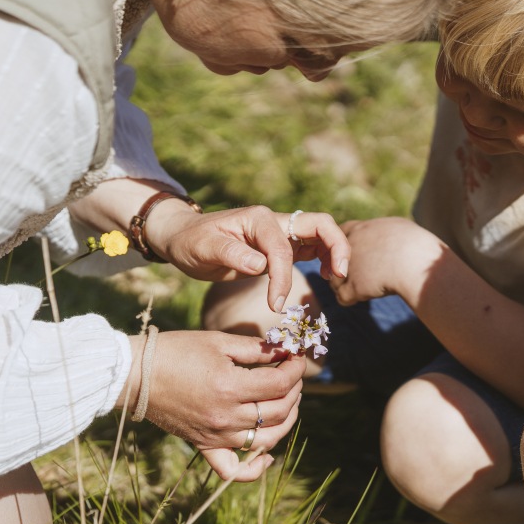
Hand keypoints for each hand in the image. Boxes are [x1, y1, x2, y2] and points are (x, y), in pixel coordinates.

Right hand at [121, 330, 305, 480]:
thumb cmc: (175, 351)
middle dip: (294, 389)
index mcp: (230, 387)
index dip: (296, 368)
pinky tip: (268, 456)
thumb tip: (286, 349)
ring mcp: (215, 436)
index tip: (297, 356)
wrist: (135, 375)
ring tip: (288, 402)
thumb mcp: (218, 342)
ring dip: (286, 421)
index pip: (281, 384)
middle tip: (292, 373)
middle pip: (279, 411)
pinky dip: (254, 469)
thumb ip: (256, 348)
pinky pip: (233, 470)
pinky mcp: (203, 446)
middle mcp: (226, 417)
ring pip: (266, 439)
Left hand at [147, 203, 349, 313]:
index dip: (283, 277)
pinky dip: (327, 259)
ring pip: (322, 235)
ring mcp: (282, 232)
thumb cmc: (191, 242)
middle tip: (339, 276)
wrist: (184, 237)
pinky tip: (326, 275)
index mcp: (259, 219)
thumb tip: (261, 265)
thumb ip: (231, 254)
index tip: (275, 304)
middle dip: (336, 247)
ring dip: (336, 253)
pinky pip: (314, 248)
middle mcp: (275, 221)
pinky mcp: (284, 245)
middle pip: (320, 224)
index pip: (283, 247)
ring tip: (336, 278)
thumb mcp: (203, 248)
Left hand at [328, 217, 442, 305]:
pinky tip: (361, 298)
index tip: (357, 253)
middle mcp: (350, 246)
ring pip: (334, 279)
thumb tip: (390, 237)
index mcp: (362, 228)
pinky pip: (342, 297)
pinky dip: (350, 299)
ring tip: (362, 289)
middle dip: (339, 265)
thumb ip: (387, 232)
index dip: (345, 244)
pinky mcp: (354, 287)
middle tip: (350, 273)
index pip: (342, 233)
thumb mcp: (400, 227)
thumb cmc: (417, 244)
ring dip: (344, 285)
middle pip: (333, 257)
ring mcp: (349, 267)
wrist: (417, 261)